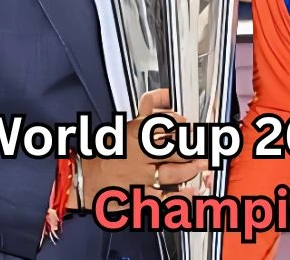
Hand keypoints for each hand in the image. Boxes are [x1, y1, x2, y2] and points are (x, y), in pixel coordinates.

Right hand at [73, 89, 205, 210]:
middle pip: (174, 149)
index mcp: (135, 132)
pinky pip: (163, 198)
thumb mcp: (127, 124)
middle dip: (193, 149)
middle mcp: (138, 153)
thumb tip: (166, 93)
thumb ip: (149, 108)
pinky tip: (191, 192)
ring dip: (190, 169)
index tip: (190, 126)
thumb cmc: (108, 151)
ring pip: (172, 173)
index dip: (182, 125)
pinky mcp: (139, 195)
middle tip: (204, 147)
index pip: (165, 124)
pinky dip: (180, 197)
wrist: (85, 177)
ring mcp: (139, 175)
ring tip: (200, 165)